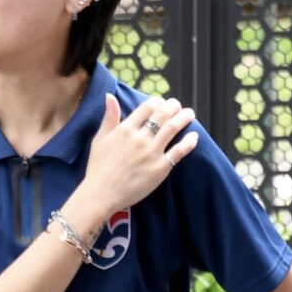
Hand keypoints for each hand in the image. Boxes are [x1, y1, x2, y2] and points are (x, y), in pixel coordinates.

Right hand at [70, 93, 199, 225]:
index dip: (157, 102)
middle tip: (178, 106)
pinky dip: (189, 142)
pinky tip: (194, 136)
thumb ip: (108, 117)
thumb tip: (110, 96)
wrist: (101, 194)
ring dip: (184, 118)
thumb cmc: (98, 168)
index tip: (161, 103)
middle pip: (162, 115)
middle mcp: (140, 138)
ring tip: (189, 114)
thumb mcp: (99, 140)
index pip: (146, 107)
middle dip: (173, 106)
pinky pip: (179, 151)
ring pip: (173, 128)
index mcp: (125, 130)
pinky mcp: (160, 168)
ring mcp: (151, 153)